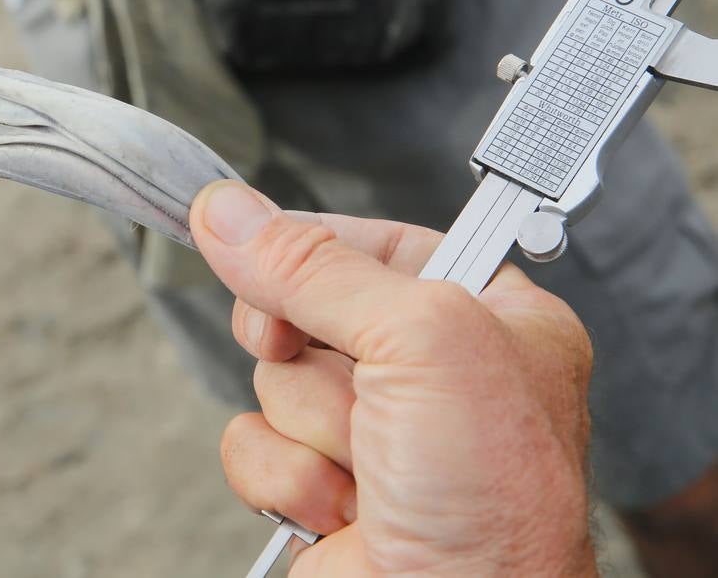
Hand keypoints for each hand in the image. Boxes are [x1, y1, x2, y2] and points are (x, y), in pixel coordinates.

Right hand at [191, 182, 595, 576]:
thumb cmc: (492, 498)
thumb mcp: (417, 339)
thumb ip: (316, 269)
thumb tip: (227, 211)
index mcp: (485, 318)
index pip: (381, 243)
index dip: (325, 246)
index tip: (280, 250)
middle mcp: (431, 371)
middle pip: (308, 307)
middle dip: (311, 349)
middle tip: (349, 376)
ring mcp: (373, 432)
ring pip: (273, 379)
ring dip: (310, 424)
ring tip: (371, 463)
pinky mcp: (320, 484)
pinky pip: (251, 442)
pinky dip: (285, 476)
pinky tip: (345, 508)